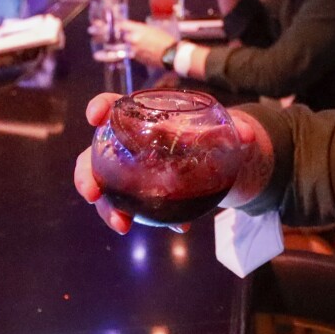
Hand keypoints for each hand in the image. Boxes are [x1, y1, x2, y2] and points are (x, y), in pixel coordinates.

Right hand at [73, 97, 275, 232]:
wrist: (221, 160)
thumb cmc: (213, 135)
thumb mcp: (225, 130)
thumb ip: (235, 129)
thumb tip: (247, 135)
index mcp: (144, 117)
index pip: (115, 107)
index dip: (100, 107)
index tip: (95, 116)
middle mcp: (129, 144)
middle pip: (94, 155)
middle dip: (87, 174)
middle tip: (92, 192)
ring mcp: (131, 172)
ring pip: (106, 189)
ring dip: (109, 208)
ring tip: (122, 226)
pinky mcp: (142, 195)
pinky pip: (134, 208)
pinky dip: (149, 219)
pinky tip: (179, 226)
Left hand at [122, 18, 179, 68]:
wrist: (171, 54)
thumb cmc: (166, 40)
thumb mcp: (154, 29)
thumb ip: (142, 29)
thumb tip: (135, 30)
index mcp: (139, 30)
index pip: (123, 25)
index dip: (121, 25)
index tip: (120, 25)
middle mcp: (134, 39)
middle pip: (124, 37)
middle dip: (127, 36)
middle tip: (133, 36)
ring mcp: (134, 50)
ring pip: (129, 46)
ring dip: (133, 45)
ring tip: (144, 45)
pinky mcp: (137, 58)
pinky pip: (134, 54)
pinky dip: (137, 52)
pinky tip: (146, 51)